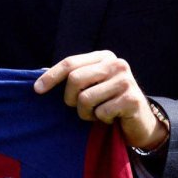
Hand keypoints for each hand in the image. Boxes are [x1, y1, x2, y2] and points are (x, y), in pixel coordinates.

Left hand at [34, 50, 167, 150]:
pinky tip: (111, 117)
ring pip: (86, 98)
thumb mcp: (92, 85)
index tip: (37, 90)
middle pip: (75, 79)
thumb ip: (72, 77)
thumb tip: (40, 75)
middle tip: (80, 108)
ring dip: (86, 113)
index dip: (51, 76)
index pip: (70, 62)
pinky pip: (101, 112)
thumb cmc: (108, 102)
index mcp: (104, 56)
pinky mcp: (132, 99)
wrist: (140, 121)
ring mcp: (126, 80)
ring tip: (97, 113)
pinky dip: (101, 120)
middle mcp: (116, 64)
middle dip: (71, 99)